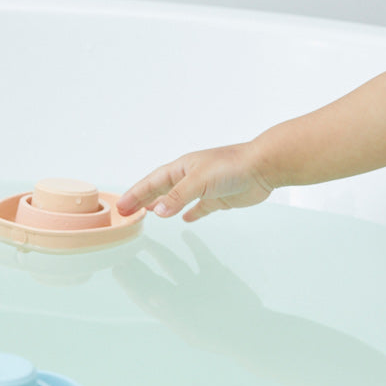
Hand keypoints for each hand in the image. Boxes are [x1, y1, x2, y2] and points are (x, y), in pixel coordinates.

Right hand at [116, 141, 273, 221]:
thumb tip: (157, 212)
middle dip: (142, 200)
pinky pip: (200, 208)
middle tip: (125, 211)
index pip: (152, 182)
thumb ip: (177, 197)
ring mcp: (204, 188)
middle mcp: (191, 177)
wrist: (263, 167)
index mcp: (182, 168)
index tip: (121, 206)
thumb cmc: (232, 166)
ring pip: (176, 199)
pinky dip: (191, 214)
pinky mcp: (219, 198)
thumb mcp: (200, 181)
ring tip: (147, 213)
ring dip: (161, 206)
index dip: (135, 194)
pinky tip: (185, 220)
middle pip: (160, 190)